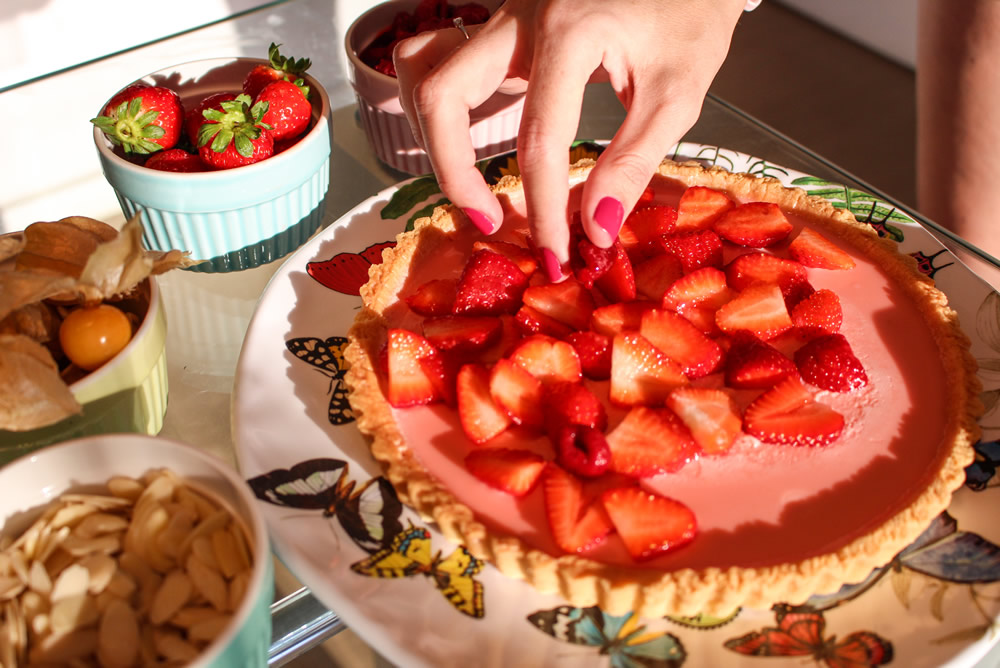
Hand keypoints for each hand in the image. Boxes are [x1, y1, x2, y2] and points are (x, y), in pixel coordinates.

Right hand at [394, 0, 745, 279]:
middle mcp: (519, 17)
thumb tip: (594, 229)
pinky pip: (445, 64)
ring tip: (475, 188)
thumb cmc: (691, 15)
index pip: (538, 140)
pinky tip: (473, 142)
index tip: (555, 255)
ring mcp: (502, 16)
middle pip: (440, 94)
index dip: (543, 209)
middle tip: (489, 221)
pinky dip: (446, 110)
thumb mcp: (678, 92)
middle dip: (453, 171)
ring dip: (436, 137)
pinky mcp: (501, 26)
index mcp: (568, 31)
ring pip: (426, 73)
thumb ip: (633, 162)